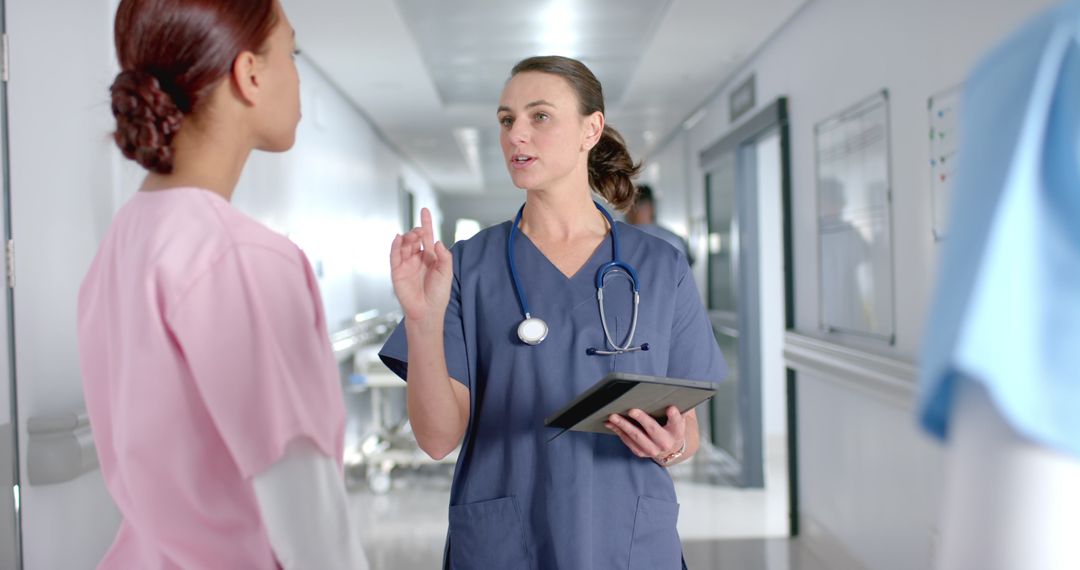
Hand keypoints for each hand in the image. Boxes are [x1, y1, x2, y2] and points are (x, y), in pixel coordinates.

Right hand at [390, 208, 452, 322]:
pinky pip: (394, 255)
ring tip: (413, 236)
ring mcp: (406, 264)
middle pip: (414, 239)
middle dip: (416, 232)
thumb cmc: (438, 294)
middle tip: (419, 232)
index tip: (424, 210)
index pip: (427, 236)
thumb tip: (437, 242)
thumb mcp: (446, 273)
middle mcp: (418, 259)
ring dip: (407, 238)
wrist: (427, 311)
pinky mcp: (397, 271)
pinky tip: (398, 238)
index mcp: (431, 258)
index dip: (426, 223)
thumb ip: (444, 257)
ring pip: (404, 244)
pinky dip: (395, 245)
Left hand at [605, 406, 685, 462]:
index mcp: (676, 432)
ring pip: (636, 436)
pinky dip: (618, 431)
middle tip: (632, 410)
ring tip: (613, 416)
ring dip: (623, 425)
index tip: (670, 408)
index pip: (677, 422)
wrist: (668, 447)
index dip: (674, 416)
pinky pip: (627, 441)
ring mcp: (652, 449)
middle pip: (653, 429)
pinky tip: (610, 423)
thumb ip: (674, 408)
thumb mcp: (676, 418)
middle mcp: (665, 442)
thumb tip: (670, 391)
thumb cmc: (670, 426)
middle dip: (641, 419)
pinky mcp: (641, 452)